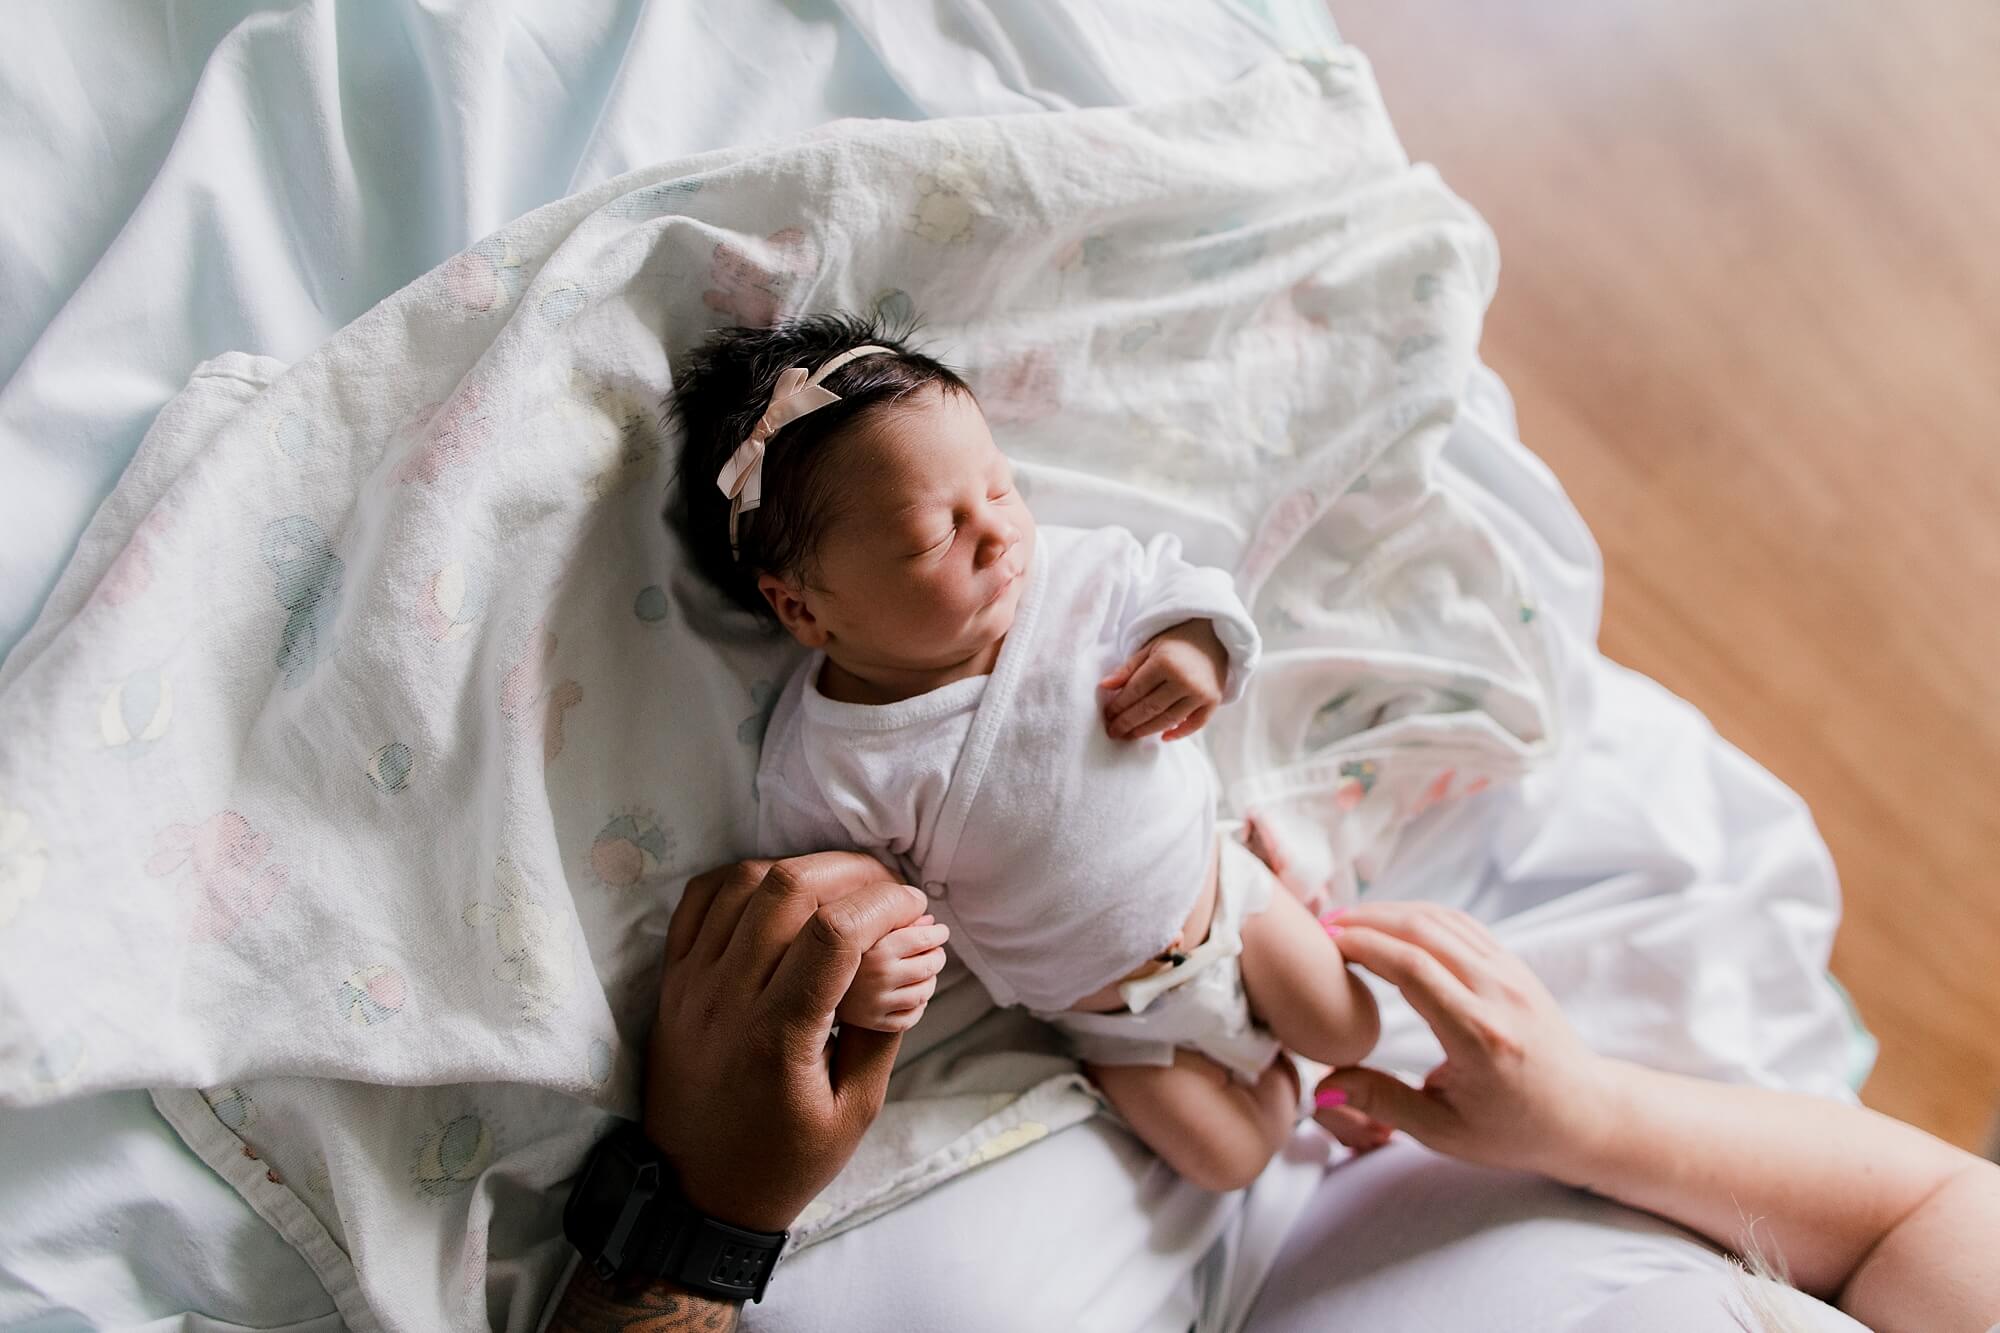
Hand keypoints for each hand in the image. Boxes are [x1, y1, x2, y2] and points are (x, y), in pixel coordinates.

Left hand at [646, 854, 928, 1232]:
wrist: (693, 1194)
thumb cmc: (782, 1162)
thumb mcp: (854, 1112)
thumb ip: (884, 1029)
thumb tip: (914, 955)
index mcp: (778, 1038)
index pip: (833, 935)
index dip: (883, 905)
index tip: (914, 909)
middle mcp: (726, 999)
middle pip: (786, 889)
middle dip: (850, 872)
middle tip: (885, 888)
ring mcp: (691, 984)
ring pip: (741, 882)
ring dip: (800, 867)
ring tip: (841, 885)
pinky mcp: (672, 981)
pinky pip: (699, 900)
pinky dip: (742, 878)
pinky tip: (780, 889)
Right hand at [837, 913, 949, 1030]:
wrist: (810, 984)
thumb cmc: (839, 950)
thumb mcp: (864, 928)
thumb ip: (895, 920)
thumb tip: (929, 920)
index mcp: (878, 950)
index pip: (924, 939)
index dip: (938, 933)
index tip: (940, 931)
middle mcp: (879, 978)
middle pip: (929, 966)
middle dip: (937, 956)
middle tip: (935, 951)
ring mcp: (878, 1003)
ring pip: (924, 992)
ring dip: (930, 980)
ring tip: (924, 972)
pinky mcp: (876, 1022)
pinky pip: (911, 1016)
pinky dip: (918, 1005)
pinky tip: (911, 994)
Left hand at [1100, 620, 1228, 740]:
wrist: (1215, 635)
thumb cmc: (1178, 640)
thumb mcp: (1150, 647)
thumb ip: (1128, 668)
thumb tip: (1105, 687)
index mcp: (1165, 663)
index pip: (1136, 691)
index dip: (1119, 706)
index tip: (1107, 716)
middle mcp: (1184, 680)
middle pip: (1150, 708)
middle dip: (1128, 722)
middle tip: (1114, 732)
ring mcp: (1201, 693)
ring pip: (1168, 719)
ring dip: (1147, 730)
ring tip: (1130, 735)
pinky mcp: (1214, 701)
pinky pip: (1195, 724)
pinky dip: (1179, 733)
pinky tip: (1162, 737)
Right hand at [1309, 902, 1615, 1181]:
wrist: (1585, 1114)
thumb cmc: (1514, 1130)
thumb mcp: (1444, 1132)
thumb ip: (1382, 1102)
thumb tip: (1322, 1089)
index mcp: (1479, 1036)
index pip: (1412, 968)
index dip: (1362, 946)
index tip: (1323, 945)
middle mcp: (1498, 994)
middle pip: (1422, 931)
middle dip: (1365, 920)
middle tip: (1322, 927)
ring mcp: (1511, 972)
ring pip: (1441, 919)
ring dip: (1389, 912)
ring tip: (1346, 921)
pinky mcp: (1514, 964)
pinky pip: (1460, 924)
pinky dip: (1418, 914)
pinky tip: (1388, 924)